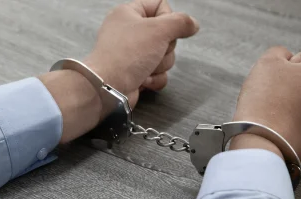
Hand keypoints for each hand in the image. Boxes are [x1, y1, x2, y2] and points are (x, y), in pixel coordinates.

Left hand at [85, 0, 199, 106]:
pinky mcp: (135, 73)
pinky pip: (158, 73)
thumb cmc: (127, 55)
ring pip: (164, 56)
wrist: (108, 88)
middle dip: (165, 49)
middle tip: (153, 52)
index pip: (159, 5)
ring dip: (160, 65)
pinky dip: (154, 78)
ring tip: (145, 68)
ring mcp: (132, 54)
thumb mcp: (159, 30)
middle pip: (166, 35)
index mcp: (128, 13)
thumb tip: (193, 24)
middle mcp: (129, 32)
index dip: (168, 18)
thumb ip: (181, 22)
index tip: (164, 29)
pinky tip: (143, 80)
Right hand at [230, 45, 300, 162]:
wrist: (263, 143)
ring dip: (299, 102)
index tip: (283, 70)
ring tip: (276, 111)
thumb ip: (280, 53)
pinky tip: (280, 127)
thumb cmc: (265, 100)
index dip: (300, 57)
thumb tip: (287, 59)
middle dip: (300, 81)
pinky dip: (297, 124)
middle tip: (276, 90)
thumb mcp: (267, 63)